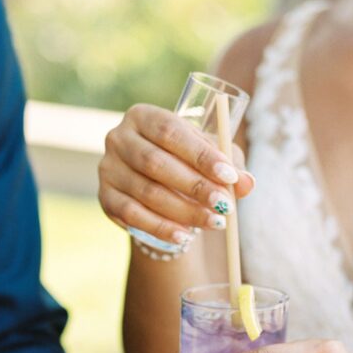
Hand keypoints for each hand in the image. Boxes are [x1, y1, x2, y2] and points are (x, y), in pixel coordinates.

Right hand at [98, 104, 254, 245]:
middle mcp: (118, 138)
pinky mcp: (105, 198)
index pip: (170, 131)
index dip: (201, 154)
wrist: (153, 184)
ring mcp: (107, 169)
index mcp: (143, 116)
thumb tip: (247, 183)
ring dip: (184, 211)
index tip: (229, 176)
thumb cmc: (185, 161)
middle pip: (155, 163)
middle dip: (194, 186)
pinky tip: (186, 235)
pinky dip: (161, 228)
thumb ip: (229, 165)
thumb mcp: (209, 157)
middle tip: (225, 205)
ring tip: (215, 222)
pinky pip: (133, 216)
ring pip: (147, 193)